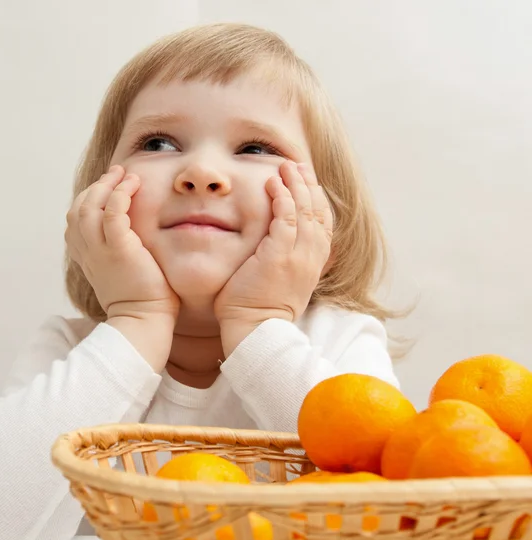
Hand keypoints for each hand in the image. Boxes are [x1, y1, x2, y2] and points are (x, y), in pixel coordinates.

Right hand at [65, 165, 179, 320]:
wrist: (144, 320)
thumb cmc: (140, 301)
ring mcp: (101, 251)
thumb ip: (115, 255)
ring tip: (124, 174)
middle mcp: (88, 252)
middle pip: (78, 209)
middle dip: (96, 187)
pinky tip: (132, 185)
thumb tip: (128, 241)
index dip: (87, 200)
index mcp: (86, 257)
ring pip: (90, 207)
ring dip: (106, 186)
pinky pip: (112, 214)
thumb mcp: (119, 274)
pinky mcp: (119, 250)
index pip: (75, 221)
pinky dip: (120, 195)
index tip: (106, 189)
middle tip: (116, 173)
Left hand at [214, 161, 332, 327]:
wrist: (257, 331)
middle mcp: (311, 257)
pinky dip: (282, 199)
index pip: (324, 224)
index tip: (307, 181)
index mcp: (314, 263)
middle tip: (296, 165)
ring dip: (296, 185)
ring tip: (285, 166)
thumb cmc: (263, 309)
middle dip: (309, 184)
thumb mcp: (288, 283)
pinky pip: (285, 219)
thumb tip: (285, 246)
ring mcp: (297, 257)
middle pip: (318, 212)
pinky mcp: (278, 257)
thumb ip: (292, 261)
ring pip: (305, 211)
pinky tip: (274, 184)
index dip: (317, 199)